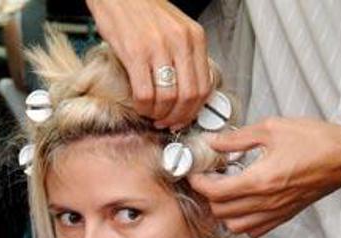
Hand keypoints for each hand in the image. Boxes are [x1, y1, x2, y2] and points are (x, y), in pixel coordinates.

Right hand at [86, 0, 210, 128]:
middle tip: (167, 122)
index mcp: (195, 37)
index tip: (183, 118)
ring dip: (159, 115)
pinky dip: (143, 108)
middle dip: (177, 117)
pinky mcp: (135, 53)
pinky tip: (140, 105)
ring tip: (152, 114)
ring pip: (168, 99)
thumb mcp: (176, 30)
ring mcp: (158, 47)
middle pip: (188, 97)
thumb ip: (186, 57)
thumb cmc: (144, 12)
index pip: (204, 87)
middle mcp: (180, 41)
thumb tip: (187, 94)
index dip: (194, 111)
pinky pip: (145, 94)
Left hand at [189, 117, 340, 237]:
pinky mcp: (282, 218)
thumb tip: (213, 142)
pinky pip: (252, 230)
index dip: (198, 183)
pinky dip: (241, 221)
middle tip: (208, 178)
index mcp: (260, 180)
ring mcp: (274, 214)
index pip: (216, 192)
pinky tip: (243, 204)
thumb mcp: (272, 129)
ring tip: (224, 191)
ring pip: (233, 226)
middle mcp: (265, 202)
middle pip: (220, 211)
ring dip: (222, 211)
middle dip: (208, 195)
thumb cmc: (316, 141)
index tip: (194, 173)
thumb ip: (237, 138)